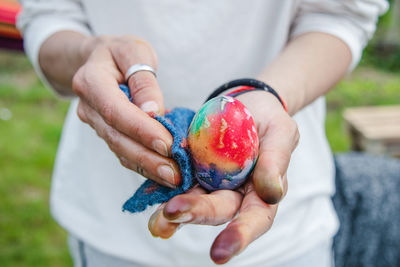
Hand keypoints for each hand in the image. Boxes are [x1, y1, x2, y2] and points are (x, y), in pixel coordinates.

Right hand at [72, 35, 180, 187]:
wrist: (100, 60)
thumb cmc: (121, 53)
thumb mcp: (135, 52)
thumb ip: (144, 81)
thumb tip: (154, 112)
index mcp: (91, 82)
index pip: (116, 111)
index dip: (141, 130)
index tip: (167, 144)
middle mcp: (88, 108)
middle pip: (117, 138)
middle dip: (147, 158)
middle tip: (175, 173)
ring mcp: (95, 124)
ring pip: (120, 150)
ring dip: (148, 167)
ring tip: (175, 178)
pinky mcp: (107, 134)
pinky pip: (124, 153)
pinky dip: (144, 166)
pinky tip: (163, 175)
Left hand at [148, 90, 298, 263]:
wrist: (245, 105)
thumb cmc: (269, 120)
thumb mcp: (281, 132)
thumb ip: (276, 160)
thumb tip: (271, 193)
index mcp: (261, 192)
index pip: (255, 219)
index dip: (239, 235)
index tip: (219, 252)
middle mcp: (234, 194)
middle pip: (217, 210)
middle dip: (196, 213)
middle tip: (173, 212)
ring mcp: (210, 184)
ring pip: (193, 202)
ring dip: (174, 213)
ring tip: (157, 220)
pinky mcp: (192, 171)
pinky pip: (176, 182)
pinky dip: (162, 190)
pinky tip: (150, 195)